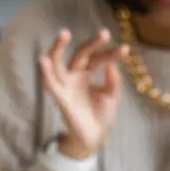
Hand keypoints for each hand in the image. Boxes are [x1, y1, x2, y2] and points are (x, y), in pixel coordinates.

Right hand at [38, 28, 127, 158]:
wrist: (94, 137)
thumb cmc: (101, 115)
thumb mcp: (111, 95)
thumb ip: (112, 81)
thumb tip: (111, 64)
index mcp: (87, 73)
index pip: (97, 58)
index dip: (110, 53)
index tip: (126, 49)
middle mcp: (74, 76)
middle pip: (80, 54)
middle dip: (92, 43)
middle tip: (105, 33)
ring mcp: (66, 86)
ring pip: (58, 63)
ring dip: (58, 48)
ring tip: (64, 33)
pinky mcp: (61, 98)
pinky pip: (51, 84)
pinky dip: (46, 73)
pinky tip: (43, 60)